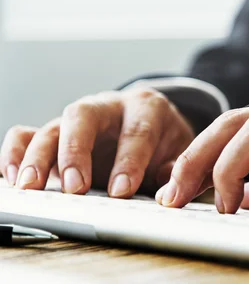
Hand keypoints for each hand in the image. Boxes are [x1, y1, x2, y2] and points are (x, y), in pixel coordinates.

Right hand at [0, 88, 193, 196]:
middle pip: (84, 117)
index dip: (129, 161)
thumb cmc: (164, 141)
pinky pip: (28, 133)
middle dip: (77, 152)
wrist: (155, 126)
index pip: (136, 131)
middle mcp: (108, 107)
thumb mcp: (179, 151)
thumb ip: (173, 169)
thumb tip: (167, 192)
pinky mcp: (56, 133)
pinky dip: (15, 152)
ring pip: (53, 127)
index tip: (121, 191)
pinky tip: (12, 177)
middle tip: (76, 188)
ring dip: (38, 157)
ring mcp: (79, 119)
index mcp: (145, 108)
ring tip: (30, 187)